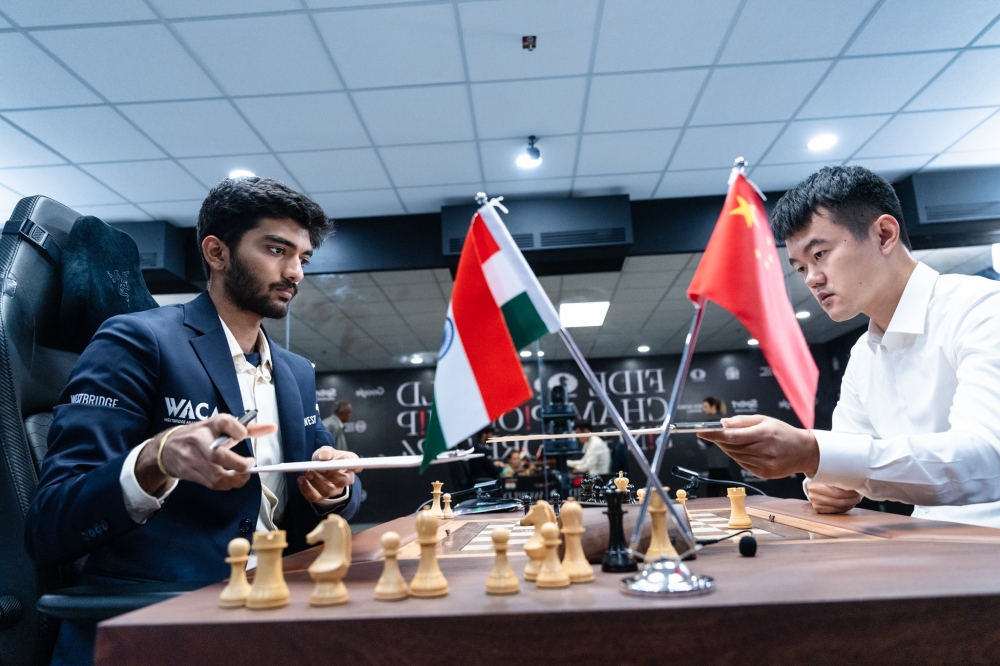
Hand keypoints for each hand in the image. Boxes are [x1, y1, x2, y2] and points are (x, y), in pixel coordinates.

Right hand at [136, 414, 276, 494]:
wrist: (167, 448)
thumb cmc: (201, 435)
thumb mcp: (222, 427)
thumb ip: (249, 428)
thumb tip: (273, 428)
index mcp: (209, 425)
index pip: (223, 422)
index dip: (236, 429)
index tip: (243, 434)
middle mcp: (199, 441)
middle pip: (218, 454)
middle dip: (239, 464)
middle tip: (250, 464)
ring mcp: (193, 458)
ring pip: (215, 474)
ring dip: (235, 478)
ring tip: (244, 475)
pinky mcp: (190, 473)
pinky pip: (212, 483)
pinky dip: (226, 484)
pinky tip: (232, 479)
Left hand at [297, 447, 360, 502]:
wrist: (319, 468)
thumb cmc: (327, 459)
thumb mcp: (327, 451)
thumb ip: (326, 451)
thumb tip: (324, 454)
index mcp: (349, 467)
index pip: (357, 467)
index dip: (354, 466)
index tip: (347, 462)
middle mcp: (344, 481)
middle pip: (341, 482)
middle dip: (330, 475)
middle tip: (320, 468)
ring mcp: (333, 490)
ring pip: (327, 491)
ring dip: (316, 482)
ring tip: (307, 473)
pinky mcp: (320, 496)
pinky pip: (314, 497)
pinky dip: (306, 490)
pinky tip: (300, 480)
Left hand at [697, 414, 819, 478]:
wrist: (803, 451)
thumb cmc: (782, 432)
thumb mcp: (764, 420)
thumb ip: (742, 421)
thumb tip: (722, 423)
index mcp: (764, 434)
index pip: (732, 436)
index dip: (714, 435)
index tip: (701, 432)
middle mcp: (764, 450)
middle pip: (731, 447)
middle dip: (719, 440)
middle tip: (713, 434)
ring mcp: (764, 464)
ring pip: (735, 457)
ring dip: (728, 449)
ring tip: (731, 441)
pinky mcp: (764, 474)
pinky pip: (743, 465)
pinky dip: (738, 457)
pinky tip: (743, 451)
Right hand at [807, 482, 861, 513]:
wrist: (813, 484)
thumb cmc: (824, 478)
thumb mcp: (829, 475)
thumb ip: (838, 478)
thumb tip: (856, 481)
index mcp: (816, 483)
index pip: (838, 492)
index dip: (850, 492)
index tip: (858, 489)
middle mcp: (813, 494)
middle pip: (839, 501)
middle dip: (852, 499)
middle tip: (859, 495)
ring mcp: (815, 503)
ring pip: (838, 507)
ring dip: (850, 504)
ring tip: (856, 498)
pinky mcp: (818, 509)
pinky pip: (835, 511)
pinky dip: (845, 508)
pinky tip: (849, 503)